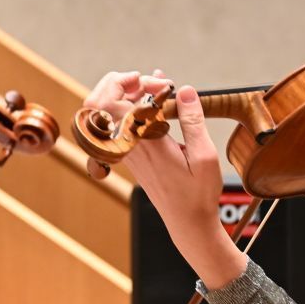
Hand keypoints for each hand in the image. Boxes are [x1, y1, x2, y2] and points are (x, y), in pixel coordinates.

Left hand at [82, 70, 242, 287]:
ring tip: (156, 87)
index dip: (129, 83)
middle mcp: (130, 146)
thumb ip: (192, 120)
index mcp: (145, 143)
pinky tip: (154, 99)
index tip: (160, 84)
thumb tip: (184, 90)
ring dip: (127, 93)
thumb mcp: (204, 155)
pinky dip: (131, 106)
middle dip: (120, 82)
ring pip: (108, 113)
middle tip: (150, 81)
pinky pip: (121, 123)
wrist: (188, 222)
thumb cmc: (198, 193)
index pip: (113, 103)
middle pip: (100, 103)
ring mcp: (127, 150)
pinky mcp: (131, 155)